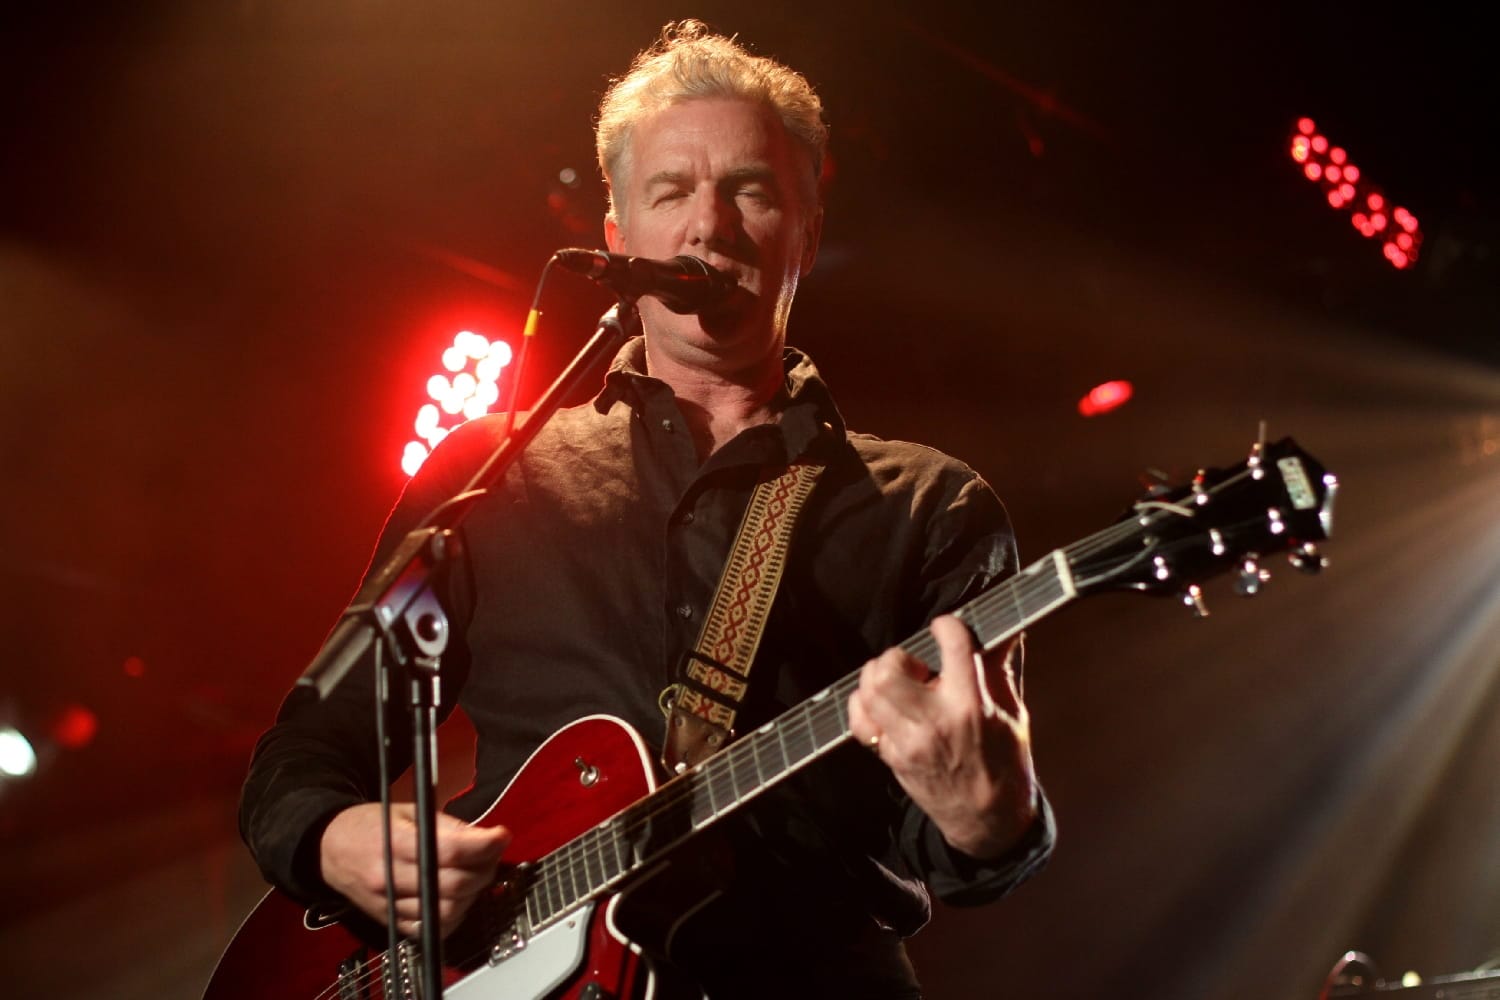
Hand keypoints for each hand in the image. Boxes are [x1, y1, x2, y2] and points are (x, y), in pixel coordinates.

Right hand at [320, 802, 509, 937]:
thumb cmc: (370, 825)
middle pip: (455, 884)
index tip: (501, 835)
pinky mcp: (391, 923)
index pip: (451, 850)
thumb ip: (449, 826)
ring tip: (477, 873)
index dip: (485, 844)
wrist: (329, 849)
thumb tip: (488, 838)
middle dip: (485, 869)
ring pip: (448, 911)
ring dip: (473, 894)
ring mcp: (390, 905)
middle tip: (492, 853)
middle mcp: (391, 878)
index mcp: (396, 843)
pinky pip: (432, 929)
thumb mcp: (409, 811)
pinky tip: (459, 896)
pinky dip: (454, 915)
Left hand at [847, 615, 1036, 858]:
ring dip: (879, 677)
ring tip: (900, 683)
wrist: (988, 820)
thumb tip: (1008, 629)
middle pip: (891, 668)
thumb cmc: (1006, 765)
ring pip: (870, 690)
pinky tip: (882, 704)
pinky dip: (862, 705)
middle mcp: (935, 720)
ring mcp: (908, 741)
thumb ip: (1001, 668)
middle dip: (899, 656)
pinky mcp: (892, 757)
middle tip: (915, 665)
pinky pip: (858, 722)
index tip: (946, 628)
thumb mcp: (1014, 713)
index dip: (947, 625)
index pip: (952, 644)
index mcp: (972, 705)